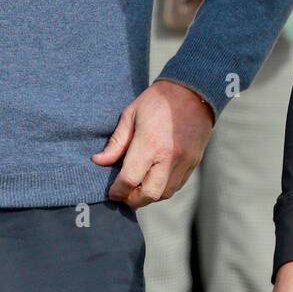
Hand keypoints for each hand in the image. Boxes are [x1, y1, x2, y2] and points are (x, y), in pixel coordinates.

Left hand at [92, 78, 213, 206]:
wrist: (194, 92)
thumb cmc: (157, 101)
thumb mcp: (131, 115)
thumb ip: (116, 142)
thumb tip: (98, 161)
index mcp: (150, 143)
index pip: (130, 179)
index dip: (117, 191)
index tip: (111, 192)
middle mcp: (168, 157)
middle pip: (149, 194)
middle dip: (133, 199)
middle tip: (124, 194)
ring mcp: (184, 161)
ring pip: (165, 194)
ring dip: (149, 196)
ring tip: (139, 187)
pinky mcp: (193, 162)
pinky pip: (177, 185)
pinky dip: (164, 188)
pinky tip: (155, 179)